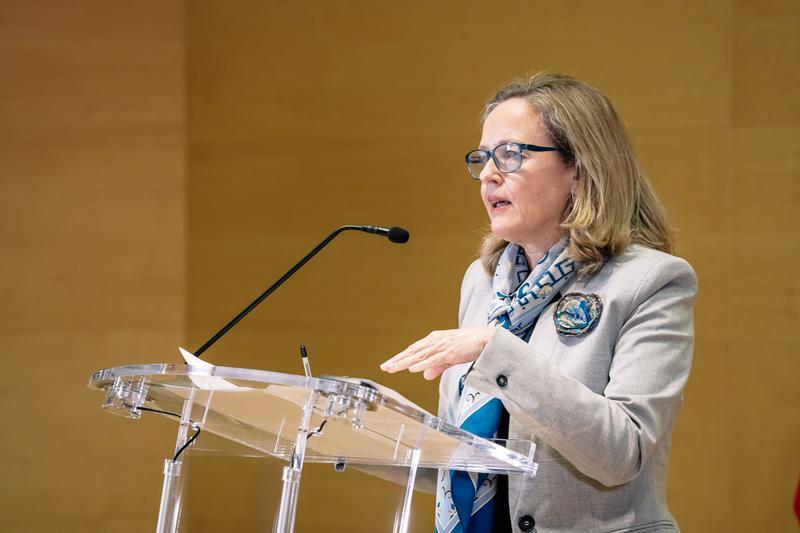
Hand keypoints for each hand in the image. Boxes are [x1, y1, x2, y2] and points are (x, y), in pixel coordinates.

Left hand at [380, 327, 495, 379]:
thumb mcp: (449, 357)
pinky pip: (434, 359)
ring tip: (393, 368)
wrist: (486, 339)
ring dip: (405, 362)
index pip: (413, 350)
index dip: (400, 358)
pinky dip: (422, 363)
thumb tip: (424, 375)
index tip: (388, 365)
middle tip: (384, 367)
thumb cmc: (468, 346)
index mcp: (434, 340)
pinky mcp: (450, 351)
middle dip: (397, 360)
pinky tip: (413, 368)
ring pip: (419, 356)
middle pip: (412, 352)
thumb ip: (436, 366)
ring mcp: (442, 345)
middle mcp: (435, 341)